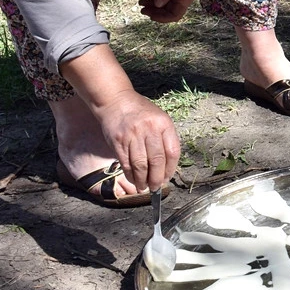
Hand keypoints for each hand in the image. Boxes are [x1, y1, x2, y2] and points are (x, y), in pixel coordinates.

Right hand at [59, 45, 180, 191]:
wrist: (116, 101)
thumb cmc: (141, 112)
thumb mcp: (159, 119)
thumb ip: (165, 138)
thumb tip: (168, 166)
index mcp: (164, 124)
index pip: (172, 152)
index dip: (171, 169)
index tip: (167, 178)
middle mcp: (149, 129)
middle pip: (157, 161)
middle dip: (157, 179)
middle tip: (156, 188)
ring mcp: (133, 135)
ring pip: (140, 165)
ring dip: (143, 180)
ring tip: (144, 188)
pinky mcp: (118, 141)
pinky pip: (126, 163)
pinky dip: (130, 175)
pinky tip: (133, 180)